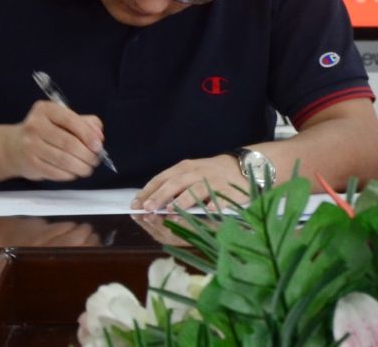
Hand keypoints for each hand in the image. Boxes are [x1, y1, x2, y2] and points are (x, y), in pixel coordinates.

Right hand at [2, 100, 105, 182]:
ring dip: (81, 167)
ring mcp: (30, 146)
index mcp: (46, 110)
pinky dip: (69, 174)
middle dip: (87, 154)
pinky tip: (73, 172)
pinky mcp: (30, 164)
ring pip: (63, 160)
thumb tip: (99, 136)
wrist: (13, 147)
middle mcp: (35, 125)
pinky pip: (55, 172)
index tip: (98, 146)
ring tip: (87, 168)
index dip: (88, 134)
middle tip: (95, 160)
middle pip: (69, 143)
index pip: (71, 120)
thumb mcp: (63, 120)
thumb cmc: (46, 131)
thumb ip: (85, 123)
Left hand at [136, 156, 251, 212]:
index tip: (136, 204)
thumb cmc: (210, 174)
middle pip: (176, 182)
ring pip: (196, 189)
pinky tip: (205, 210)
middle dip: (161, 195)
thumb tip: (150, 201)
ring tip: (171, 211)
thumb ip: (173, 185)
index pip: (162, 178)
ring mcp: (213, 179)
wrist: (241, 166)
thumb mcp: (190, 174)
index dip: (148, 191)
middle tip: (148, 208)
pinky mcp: (228, 188)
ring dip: (183, 200)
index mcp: (184, 167)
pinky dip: (213, 203)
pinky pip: (220, 196)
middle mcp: (197, 171)